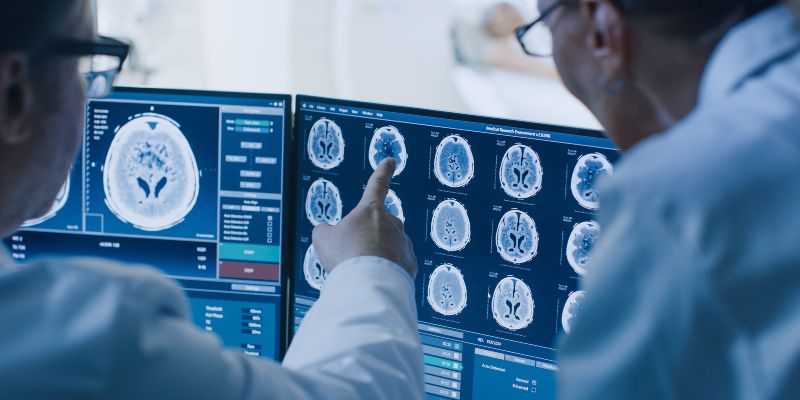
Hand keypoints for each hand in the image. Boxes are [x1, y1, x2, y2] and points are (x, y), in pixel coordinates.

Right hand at [312, 158, 417, 277]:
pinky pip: (397, 265)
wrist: (368, 282)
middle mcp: (392, 223)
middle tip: (352, 256)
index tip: (391, 161)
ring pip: (388, 247)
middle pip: (378, 227)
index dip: (383, 172)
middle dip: (367, 239)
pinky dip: (386, 271)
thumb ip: (325, 231)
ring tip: (362, 271)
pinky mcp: (410, 264)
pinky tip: (375, 279)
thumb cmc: (345, 255)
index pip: (377, 185)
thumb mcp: (323, 238)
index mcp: (371, 210)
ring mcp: (404, 243)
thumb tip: (328, 233)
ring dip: (376, 257)